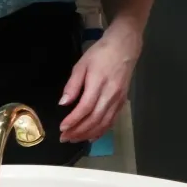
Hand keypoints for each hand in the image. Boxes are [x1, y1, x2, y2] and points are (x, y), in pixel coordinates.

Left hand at [59, 29, 140, 144]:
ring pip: (104, 123)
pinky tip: (91, 136)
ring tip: (75, 139)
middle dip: (79, 131)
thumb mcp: (81, 65)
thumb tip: (63, 103)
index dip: (74, 120)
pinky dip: (101, 131)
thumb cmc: (100, 53)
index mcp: (99, 83)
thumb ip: (72, 85)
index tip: (62, 127)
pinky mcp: (122, 102)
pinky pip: (112, 121)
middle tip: (65, 138)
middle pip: (95, 119)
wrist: (124, 47)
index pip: (85, 107)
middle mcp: (110, 94)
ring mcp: (118, 99)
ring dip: (88, 134)